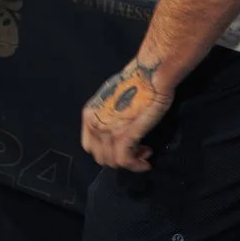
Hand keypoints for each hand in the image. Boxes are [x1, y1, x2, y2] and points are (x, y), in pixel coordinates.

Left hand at [81, 56, 173, 172]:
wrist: (150, 74)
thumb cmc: (137, 81)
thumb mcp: (113, 99)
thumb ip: (110, 116)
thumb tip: (117, 129)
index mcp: (89, 114)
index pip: (90, 146)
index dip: (107, 152)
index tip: (124, 147)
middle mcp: (93, 124)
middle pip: (101, 157)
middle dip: (120, 159)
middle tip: (139, 151)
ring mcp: (106, 131)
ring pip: (113, 162)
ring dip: (131, 162)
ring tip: (145, 153)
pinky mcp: (123, 135)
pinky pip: (126, 161)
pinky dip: (136, 166)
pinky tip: (146, 163)